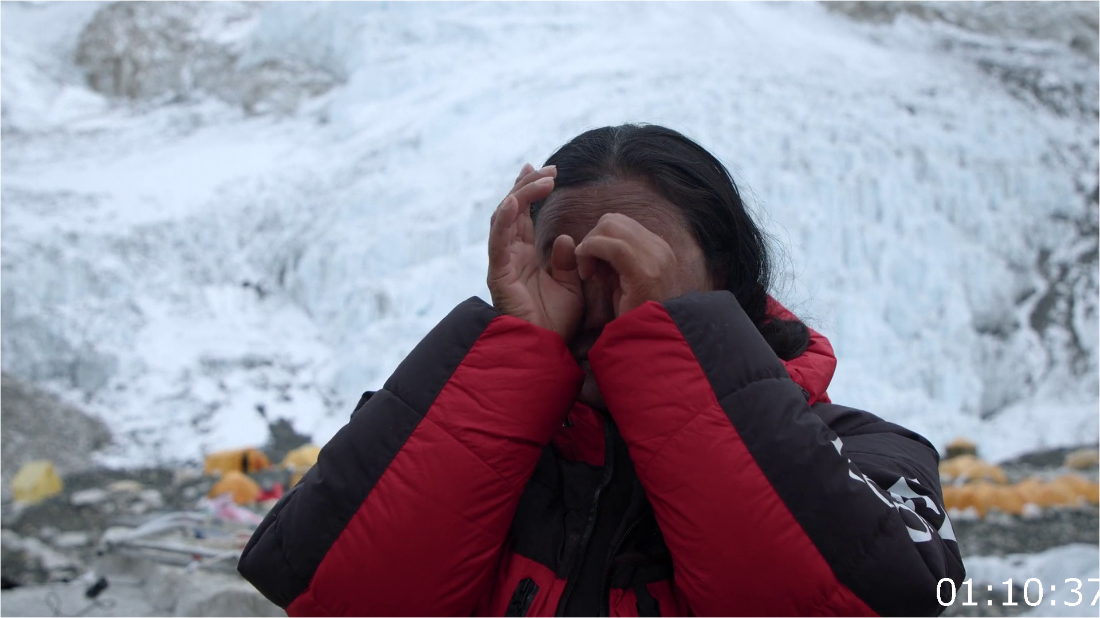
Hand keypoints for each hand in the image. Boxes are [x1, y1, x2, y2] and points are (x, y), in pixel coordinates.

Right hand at [487, 164, 583, 340]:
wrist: (545, 349)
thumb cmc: (555, 322)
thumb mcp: (570, 285)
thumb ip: (567, 261)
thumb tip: (563, 238)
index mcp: (524, 255)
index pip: (523, 215)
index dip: (531, 191)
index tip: (547, 171)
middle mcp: (510, 254)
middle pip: (512, 209)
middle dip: (528, 185)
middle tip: (549, 169)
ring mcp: (502, 262)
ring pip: (503, 218)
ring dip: (521, 195)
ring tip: (541, 179)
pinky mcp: (499, 273)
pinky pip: (497, 242)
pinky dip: (504, 220)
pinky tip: (513, 202)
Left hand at [575, 213, 684, 316]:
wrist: (652, 343)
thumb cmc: (635, 318)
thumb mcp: (626, 283)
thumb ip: (614, 262)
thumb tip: (593, 246)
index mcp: (657, 248)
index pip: (620, 224)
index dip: (598, 238)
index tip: (592, 264)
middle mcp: (659, 248)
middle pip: (613, 220)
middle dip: (591, 239)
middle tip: (586, 268)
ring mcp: (655, 258)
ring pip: (610, 227)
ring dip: (588, 246)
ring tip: (587, 273)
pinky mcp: (644, 272)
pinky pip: (612, 247)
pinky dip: (591, 252)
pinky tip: (587, 272)